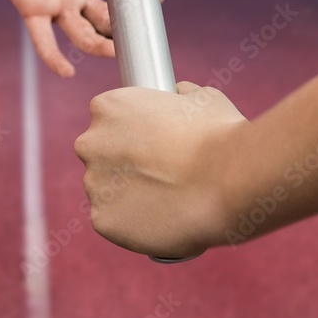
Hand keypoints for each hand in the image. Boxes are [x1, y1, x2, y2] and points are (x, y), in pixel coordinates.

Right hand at [0, 0, 113, 76]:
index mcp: (34, 7)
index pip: (44, 42)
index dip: (54, 59)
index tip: (67, 73)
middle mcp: (60, 5)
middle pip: (85, 37)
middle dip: (101, 46)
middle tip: (116, 50)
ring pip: (106, 18)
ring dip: (122, 27)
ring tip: (138, 28)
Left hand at [74, 82, 248, 258]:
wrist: (227, 181)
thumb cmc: (218, 135)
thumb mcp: (202, 98)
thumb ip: (181, 94)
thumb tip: (180, 92)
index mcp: (107, 108)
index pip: (108, 119)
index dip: (132, 132)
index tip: (153, 143)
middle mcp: (90, 143)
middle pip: (101, 155)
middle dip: (125, 164)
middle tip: (161, 174)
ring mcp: (94, 184)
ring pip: (107, 192)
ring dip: (129, 195)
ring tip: (167, 200)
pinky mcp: (102, 220)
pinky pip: (113, 222)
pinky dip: (133, 225)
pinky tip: (161, 220)